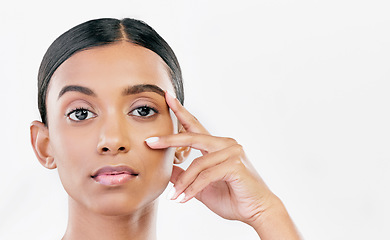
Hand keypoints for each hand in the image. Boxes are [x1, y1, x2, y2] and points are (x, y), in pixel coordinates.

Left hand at [146, 91, 300, 238]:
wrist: (257, 211)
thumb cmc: (233, 198)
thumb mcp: (201, 187)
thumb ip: (185, 177)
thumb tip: (167, 170)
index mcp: (217, 146)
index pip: (195, 125)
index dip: (180, 111)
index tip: (167, 97)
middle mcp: (226, 144)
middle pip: (192, 137)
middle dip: (169, 140)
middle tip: (150, 142)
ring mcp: (232, 153)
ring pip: (197, 163)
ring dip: (183, 183)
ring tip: (174, 197)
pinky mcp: (235, 165)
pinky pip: (206, 175)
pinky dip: (193, 189)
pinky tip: (184, 199)